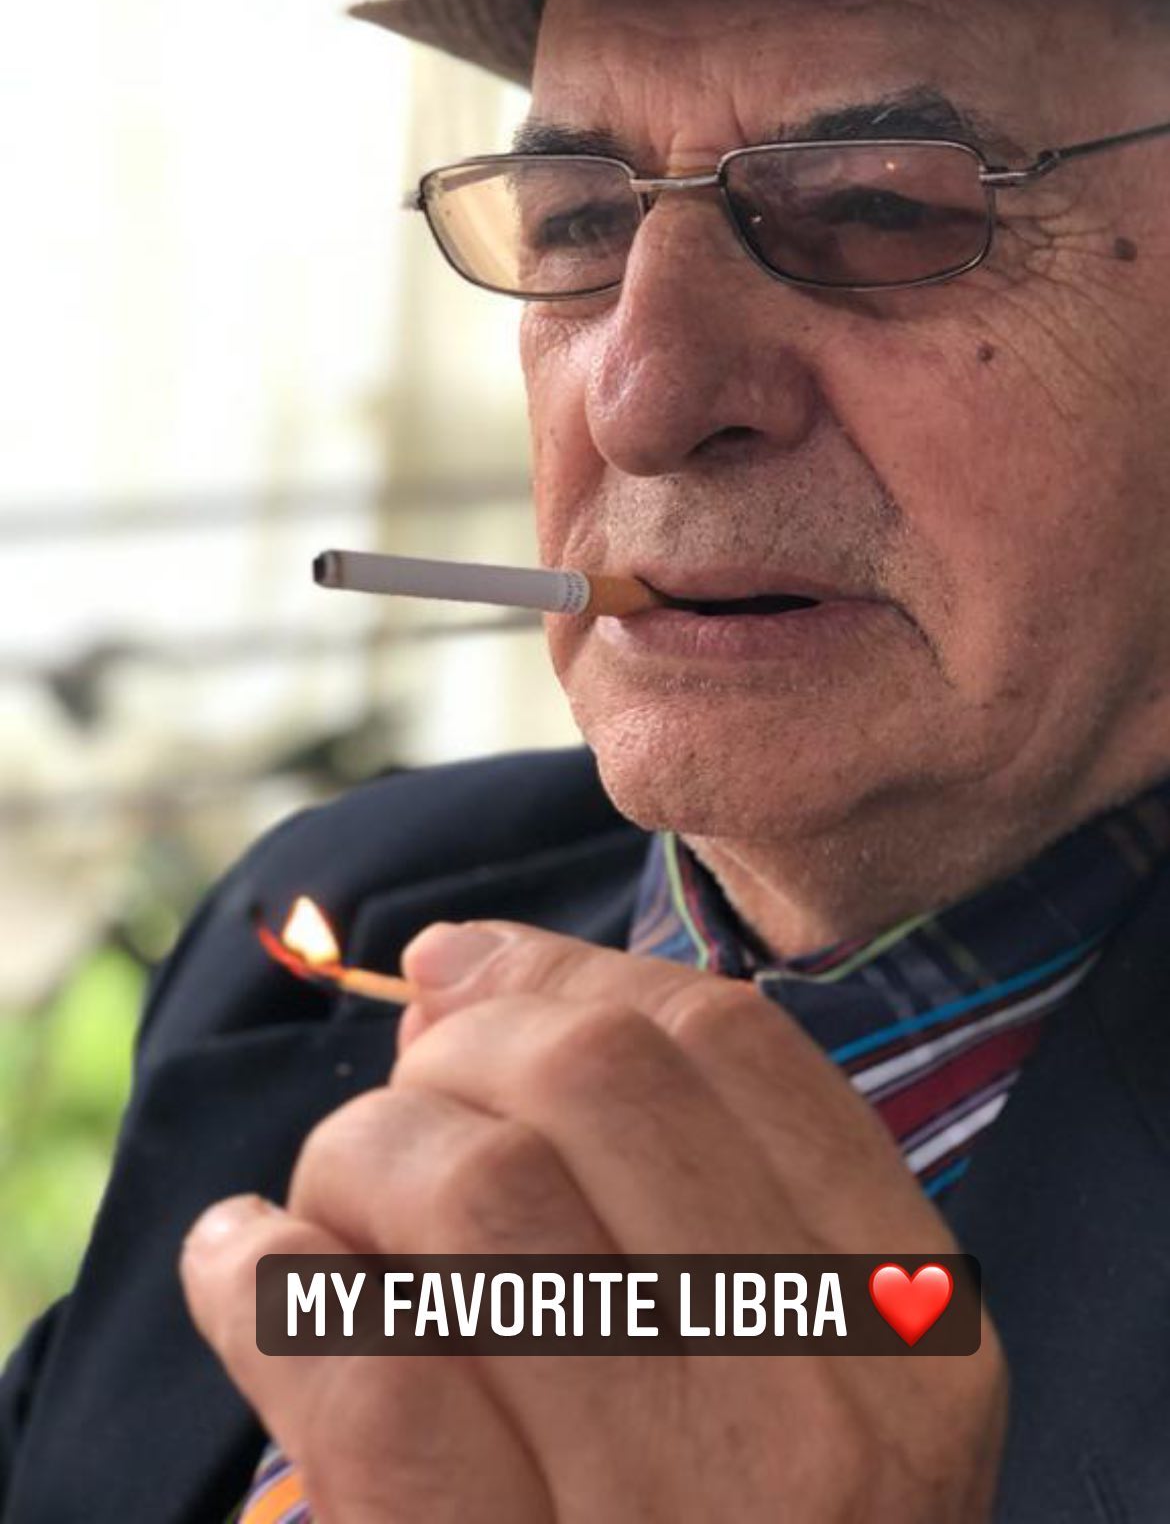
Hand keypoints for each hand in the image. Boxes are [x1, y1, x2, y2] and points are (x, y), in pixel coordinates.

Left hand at [181, 921, 1008, 1522]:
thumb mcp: (783, 1364)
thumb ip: (665, 1159)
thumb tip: (449, 960)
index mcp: (906, 1330)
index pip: (725, 1043)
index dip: (559, 976)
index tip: (454, 984)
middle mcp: (822, 1419)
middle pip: (589, 1082)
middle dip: (448, 1058)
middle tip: (394, 1129)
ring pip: (473, 1196)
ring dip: (351, 1162)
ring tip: (320, 1217)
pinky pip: (370, 1378)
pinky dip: (266, 1280)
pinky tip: (241, 1266)